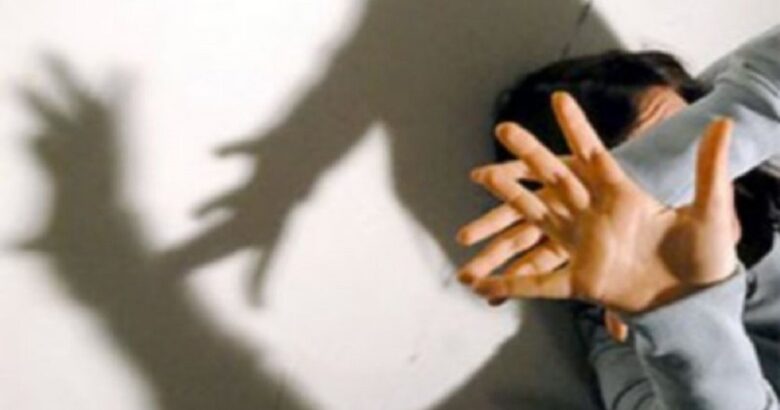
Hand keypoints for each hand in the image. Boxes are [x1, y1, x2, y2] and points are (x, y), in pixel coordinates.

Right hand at [457, 92, 738, 313]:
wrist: (695, 295)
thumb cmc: (701, 252)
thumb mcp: (710, 209)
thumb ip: (710, 169)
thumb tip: (723, 121)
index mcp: (620, 196)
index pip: (593, 154)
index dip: (576, 127)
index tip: (560, 98)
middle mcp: (594, 215)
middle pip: (553, 178)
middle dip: (529, 151)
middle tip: (505, 127)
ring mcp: (583, 245)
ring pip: (536, 220)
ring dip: (508, 204)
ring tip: (479, 183)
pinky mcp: (581, 279)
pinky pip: (542, 283)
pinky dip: (512, 286)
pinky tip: (484, 287)